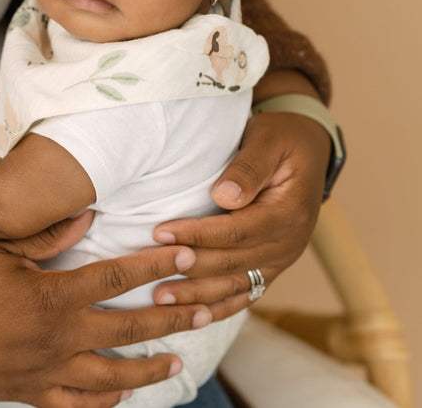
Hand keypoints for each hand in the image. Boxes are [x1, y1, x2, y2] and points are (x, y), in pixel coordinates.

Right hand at [0, 212, 210, 406]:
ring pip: (112, 376)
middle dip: (171, 318)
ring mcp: (47, 371)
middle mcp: (58, 336)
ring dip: (149, 369)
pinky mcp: (30, 394)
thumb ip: (46, 236)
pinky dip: (104, 405)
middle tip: (204, 310)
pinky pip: (77, 406)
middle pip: (127, 327)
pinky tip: (123, 398)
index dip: (153, 266)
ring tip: (178, 363)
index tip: (185, 258)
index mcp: (52, 295)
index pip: (115, 276)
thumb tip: (88, 215)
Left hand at [152, 109, 329, 320]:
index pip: (237, 231)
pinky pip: (246, 293)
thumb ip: (248, 168)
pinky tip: (192, 316)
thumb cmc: (281, 139)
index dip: (198, 234)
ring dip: (198, 295)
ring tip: (159, 298)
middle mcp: (288, 243)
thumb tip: (224, 196)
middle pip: (233, 262)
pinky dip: (220, 307)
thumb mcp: (267, 141)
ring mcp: (281, 259)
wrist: (308, 149)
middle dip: (189, 267)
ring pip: (236, 285)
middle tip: (148, 269)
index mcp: (289, 213)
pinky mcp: (271, 266)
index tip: (160, 232)